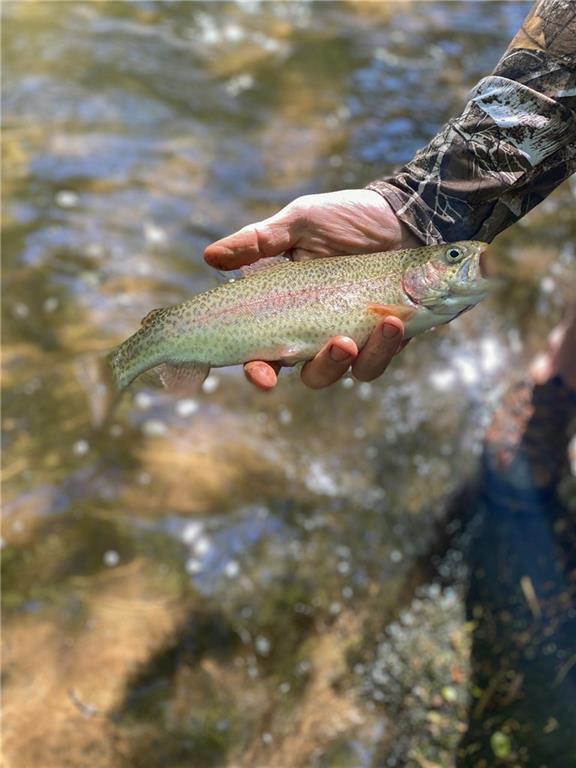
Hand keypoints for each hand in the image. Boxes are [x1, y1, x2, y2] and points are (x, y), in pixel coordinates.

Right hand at [204, 189, 419, 389]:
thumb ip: (259, 241)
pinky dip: (386, 347)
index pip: (265, 352)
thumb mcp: (299, 223)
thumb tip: (210, 257)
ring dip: (354, 359)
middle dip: (320, 368)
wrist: (401, 215)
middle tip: (337, 345)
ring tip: (370, 328)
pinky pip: (380, 358)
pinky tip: (392, 322)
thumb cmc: (345, 218)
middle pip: (308, 373)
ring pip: (346, 372)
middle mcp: (317, 332)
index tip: (262, 376)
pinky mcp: (385, 338)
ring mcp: (352, 338)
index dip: (258, 371)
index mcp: (288, 312)